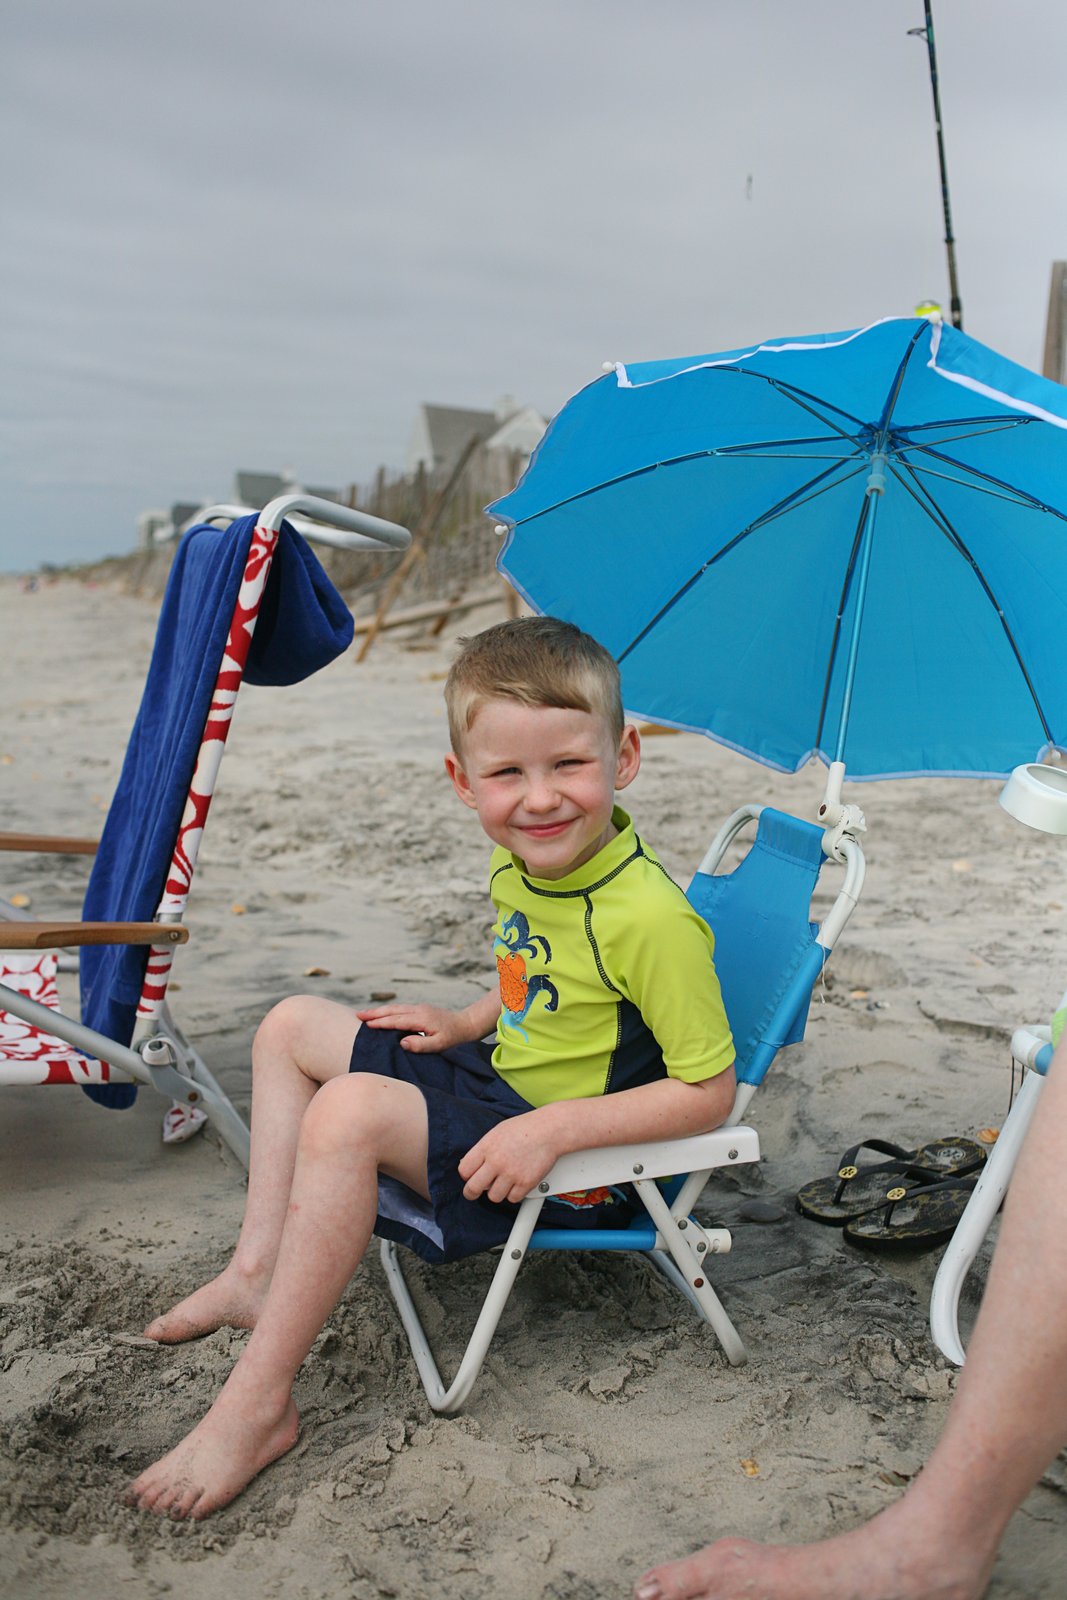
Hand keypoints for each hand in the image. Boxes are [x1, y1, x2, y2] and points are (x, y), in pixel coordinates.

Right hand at [355, 1003, 469, 1052]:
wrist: (467, 1024)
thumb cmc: (454, 1038)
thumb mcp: (440, 1044)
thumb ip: (421, 1044)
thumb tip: (402, 1042)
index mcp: (421, 1019)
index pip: (397, 1020)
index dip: (381, 1023)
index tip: (366, 1025)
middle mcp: (419, 1010)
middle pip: (393, 1010)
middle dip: (375, 1013)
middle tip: (357, 1015)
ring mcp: (420, 1009)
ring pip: (396, 1008)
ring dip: (380, 1011)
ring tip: (364, 1014)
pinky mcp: (421, 1010)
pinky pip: (401, 1009)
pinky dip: (389, 1011)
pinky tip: (383, 1014)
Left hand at [458, 1108, 562, 1203]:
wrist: (549, 1130)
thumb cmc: (525, 1128)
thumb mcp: (497, 1132)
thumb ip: (483, 1149)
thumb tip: (472, 1165)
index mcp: (486, 1147)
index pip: (464, 1170)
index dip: (466, 1176)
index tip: (470, 1177)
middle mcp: (496, 1162)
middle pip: (473, 1188)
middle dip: (472, 1192)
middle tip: (475, 1192)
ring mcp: (511, 1174)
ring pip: (493, 1197)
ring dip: (498, 1192)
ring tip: (504, 1182)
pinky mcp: (525, 1183)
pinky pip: (513, 1199)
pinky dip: (515, 1193)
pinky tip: (518, 1183)